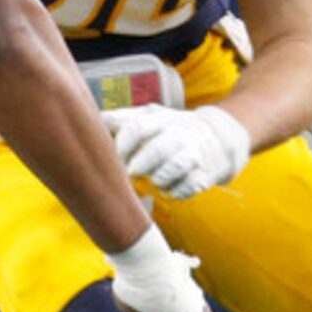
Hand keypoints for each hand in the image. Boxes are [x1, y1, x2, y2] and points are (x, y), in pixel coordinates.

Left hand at [102, 104, 251, 199]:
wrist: (218, 138)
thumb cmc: (173, 130)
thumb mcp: (151, 118)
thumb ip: (122, 119)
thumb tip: (92, 118)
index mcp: (160, 121)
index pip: (137, 128)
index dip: (122, 144)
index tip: (114, 157)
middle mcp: (178, 135)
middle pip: (158, 149)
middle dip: (140, 165)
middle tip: (130, 174)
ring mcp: (194, 154)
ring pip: (175, 168)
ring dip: (159, 179)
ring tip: (152, 181)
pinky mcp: (205, 175)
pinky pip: (189, 187)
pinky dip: (175, 192)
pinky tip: (168, 191)